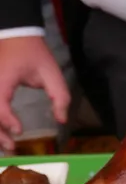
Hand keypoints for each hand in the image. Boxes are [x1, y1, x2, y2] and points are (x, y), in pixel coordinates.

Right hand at [0, 36, 70, 151]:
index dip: (7, 120)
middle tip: (12, 148)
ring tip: (6, 146)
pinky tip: (1, 133)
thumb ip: (59, 96)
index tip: (20, 131)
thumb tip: (61, 120)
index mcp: (2, 79)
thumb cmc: (33, 53)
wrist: (16, 35)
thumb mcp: (51, 72)